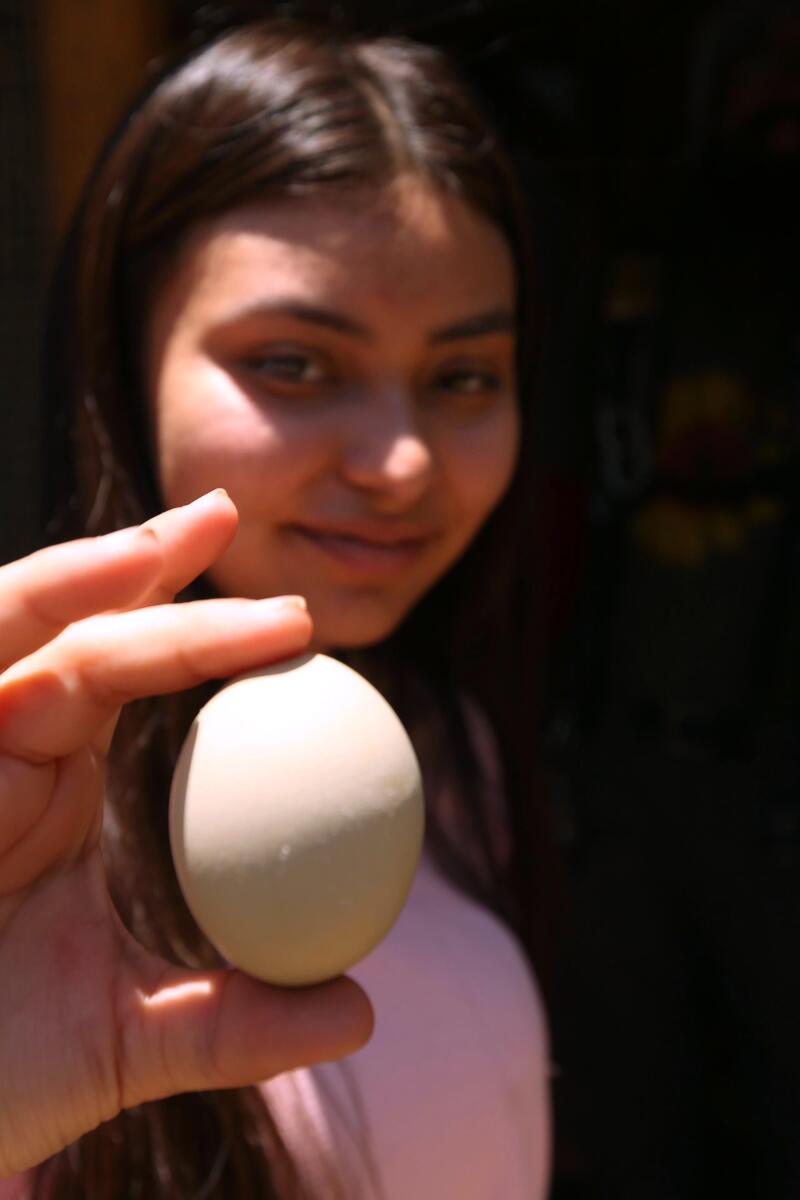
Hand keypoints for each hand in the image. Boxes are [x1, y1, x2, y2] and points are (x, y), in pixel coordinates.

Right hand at [0, 491, 372, 1176]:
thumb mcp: (130, 1039)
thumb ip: (237, 1018)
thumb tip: (359, 1011)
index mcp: (48, 783)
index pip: (124, 668)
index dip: (194, 620)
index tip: (291, 607)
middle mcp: (0, 749)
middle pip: (74, 626)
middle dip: (147, 563)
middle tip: (231, 515)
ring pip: (14, 632)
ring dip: (91, 577)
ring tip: (183, 534)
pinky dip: (28, 618)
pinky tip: (99, 590)